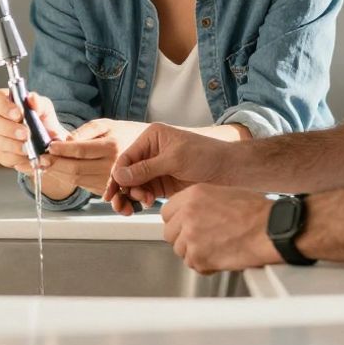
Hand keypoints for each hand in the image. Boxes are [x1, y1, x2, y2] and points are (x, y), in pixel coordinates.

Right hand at [0, 88, 74, 197]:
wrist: (51, 144)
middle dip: (8, 128)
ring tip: (29, 148)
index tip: (19, 114)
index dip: (3, 105)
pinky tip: (27, 156)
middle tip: (26, 133)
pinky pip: (1, 156)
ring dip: (12, 145)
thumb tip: (31, 99)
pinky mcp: (0, 154)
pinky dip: (16, 157)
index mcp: (6, 102)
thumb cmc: (44, 121)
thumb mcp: (46, 109)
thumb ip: (39, 103)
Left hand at [44, 119, 148, 194]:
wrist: (147, 150)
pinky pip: (84, 185)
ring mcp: (111, 180)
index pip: (81, 151)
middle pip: (76, 169)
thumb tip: (65, 140)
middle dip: (55, 164)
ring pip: (78, 180)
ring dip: (58, 173)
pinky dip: (68, 179)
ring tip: (44, 164)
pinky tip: (58, 171)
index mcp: (112, 146)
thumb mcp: (106, 124)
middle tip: (39, 158)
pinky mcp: (109, 189)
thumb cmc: (124, 133)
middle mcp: (113, 166)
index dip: (62, 150)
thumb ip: (85, 131)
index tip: (48, 146)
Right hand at [103, 123, 232, 215]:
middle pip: (126, 173)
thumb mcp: (175, 159)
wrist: (229, 170)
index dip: (117, 175)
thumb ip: (146, 168)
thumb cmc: (206, 155)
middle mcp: (151, 152)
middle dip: (122, 188)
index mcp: (152, 137)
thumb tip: (119, 175)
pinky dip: (139, 200)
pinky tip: (143, 205)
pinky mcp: (162, 184)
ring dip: (130, 196)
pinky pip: (143, 192)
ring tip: (134, 206)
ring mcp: (156, 169)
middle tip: (121, 204)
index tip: (113, 191)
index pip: (126, 157)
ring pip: (133, 185)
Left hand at [161, 184, 278, 273]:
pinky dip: (205, 265)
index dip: (177, 221)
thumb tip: (190, 213)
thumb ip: (201, 203)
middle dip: (183, 238)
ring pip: (180, 251)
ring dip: (195, 252)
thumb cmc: (255, 212)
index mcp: (193, 195)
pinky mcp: (199, 257)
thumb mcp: (223, 193)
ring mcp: (191, 236)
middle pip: (169, 233)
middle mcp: (188, 214)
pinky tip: (221, 256)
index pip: (167, 212)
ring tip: (216, 247)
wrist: (269, 230)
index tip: (183, 225)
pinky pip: (193, 265)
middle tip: (201, 239)